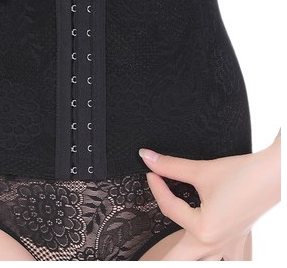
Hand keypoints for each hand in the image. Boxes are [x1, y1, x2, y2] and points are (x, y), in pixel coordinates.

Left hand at [138, 131, 280, 260]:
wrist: (273, 174)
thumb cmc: (242, 175)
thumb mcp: (201, 170)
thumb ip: (170, 166)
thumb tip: (148, 158)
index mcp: (202, 229)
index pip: (167, 207)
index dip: (155, 187)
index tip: (150, 172)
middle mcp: (214, 243)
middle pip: (178, 261)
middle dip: (160, 259)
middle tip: (142, 258)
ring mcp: (228, 245)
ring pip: (204, 265)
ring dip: (188, 261)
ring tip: (171, 255)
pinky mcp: (238, 239)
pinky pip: (230, 260)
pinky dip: (219, 259)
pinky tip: (214, 256)